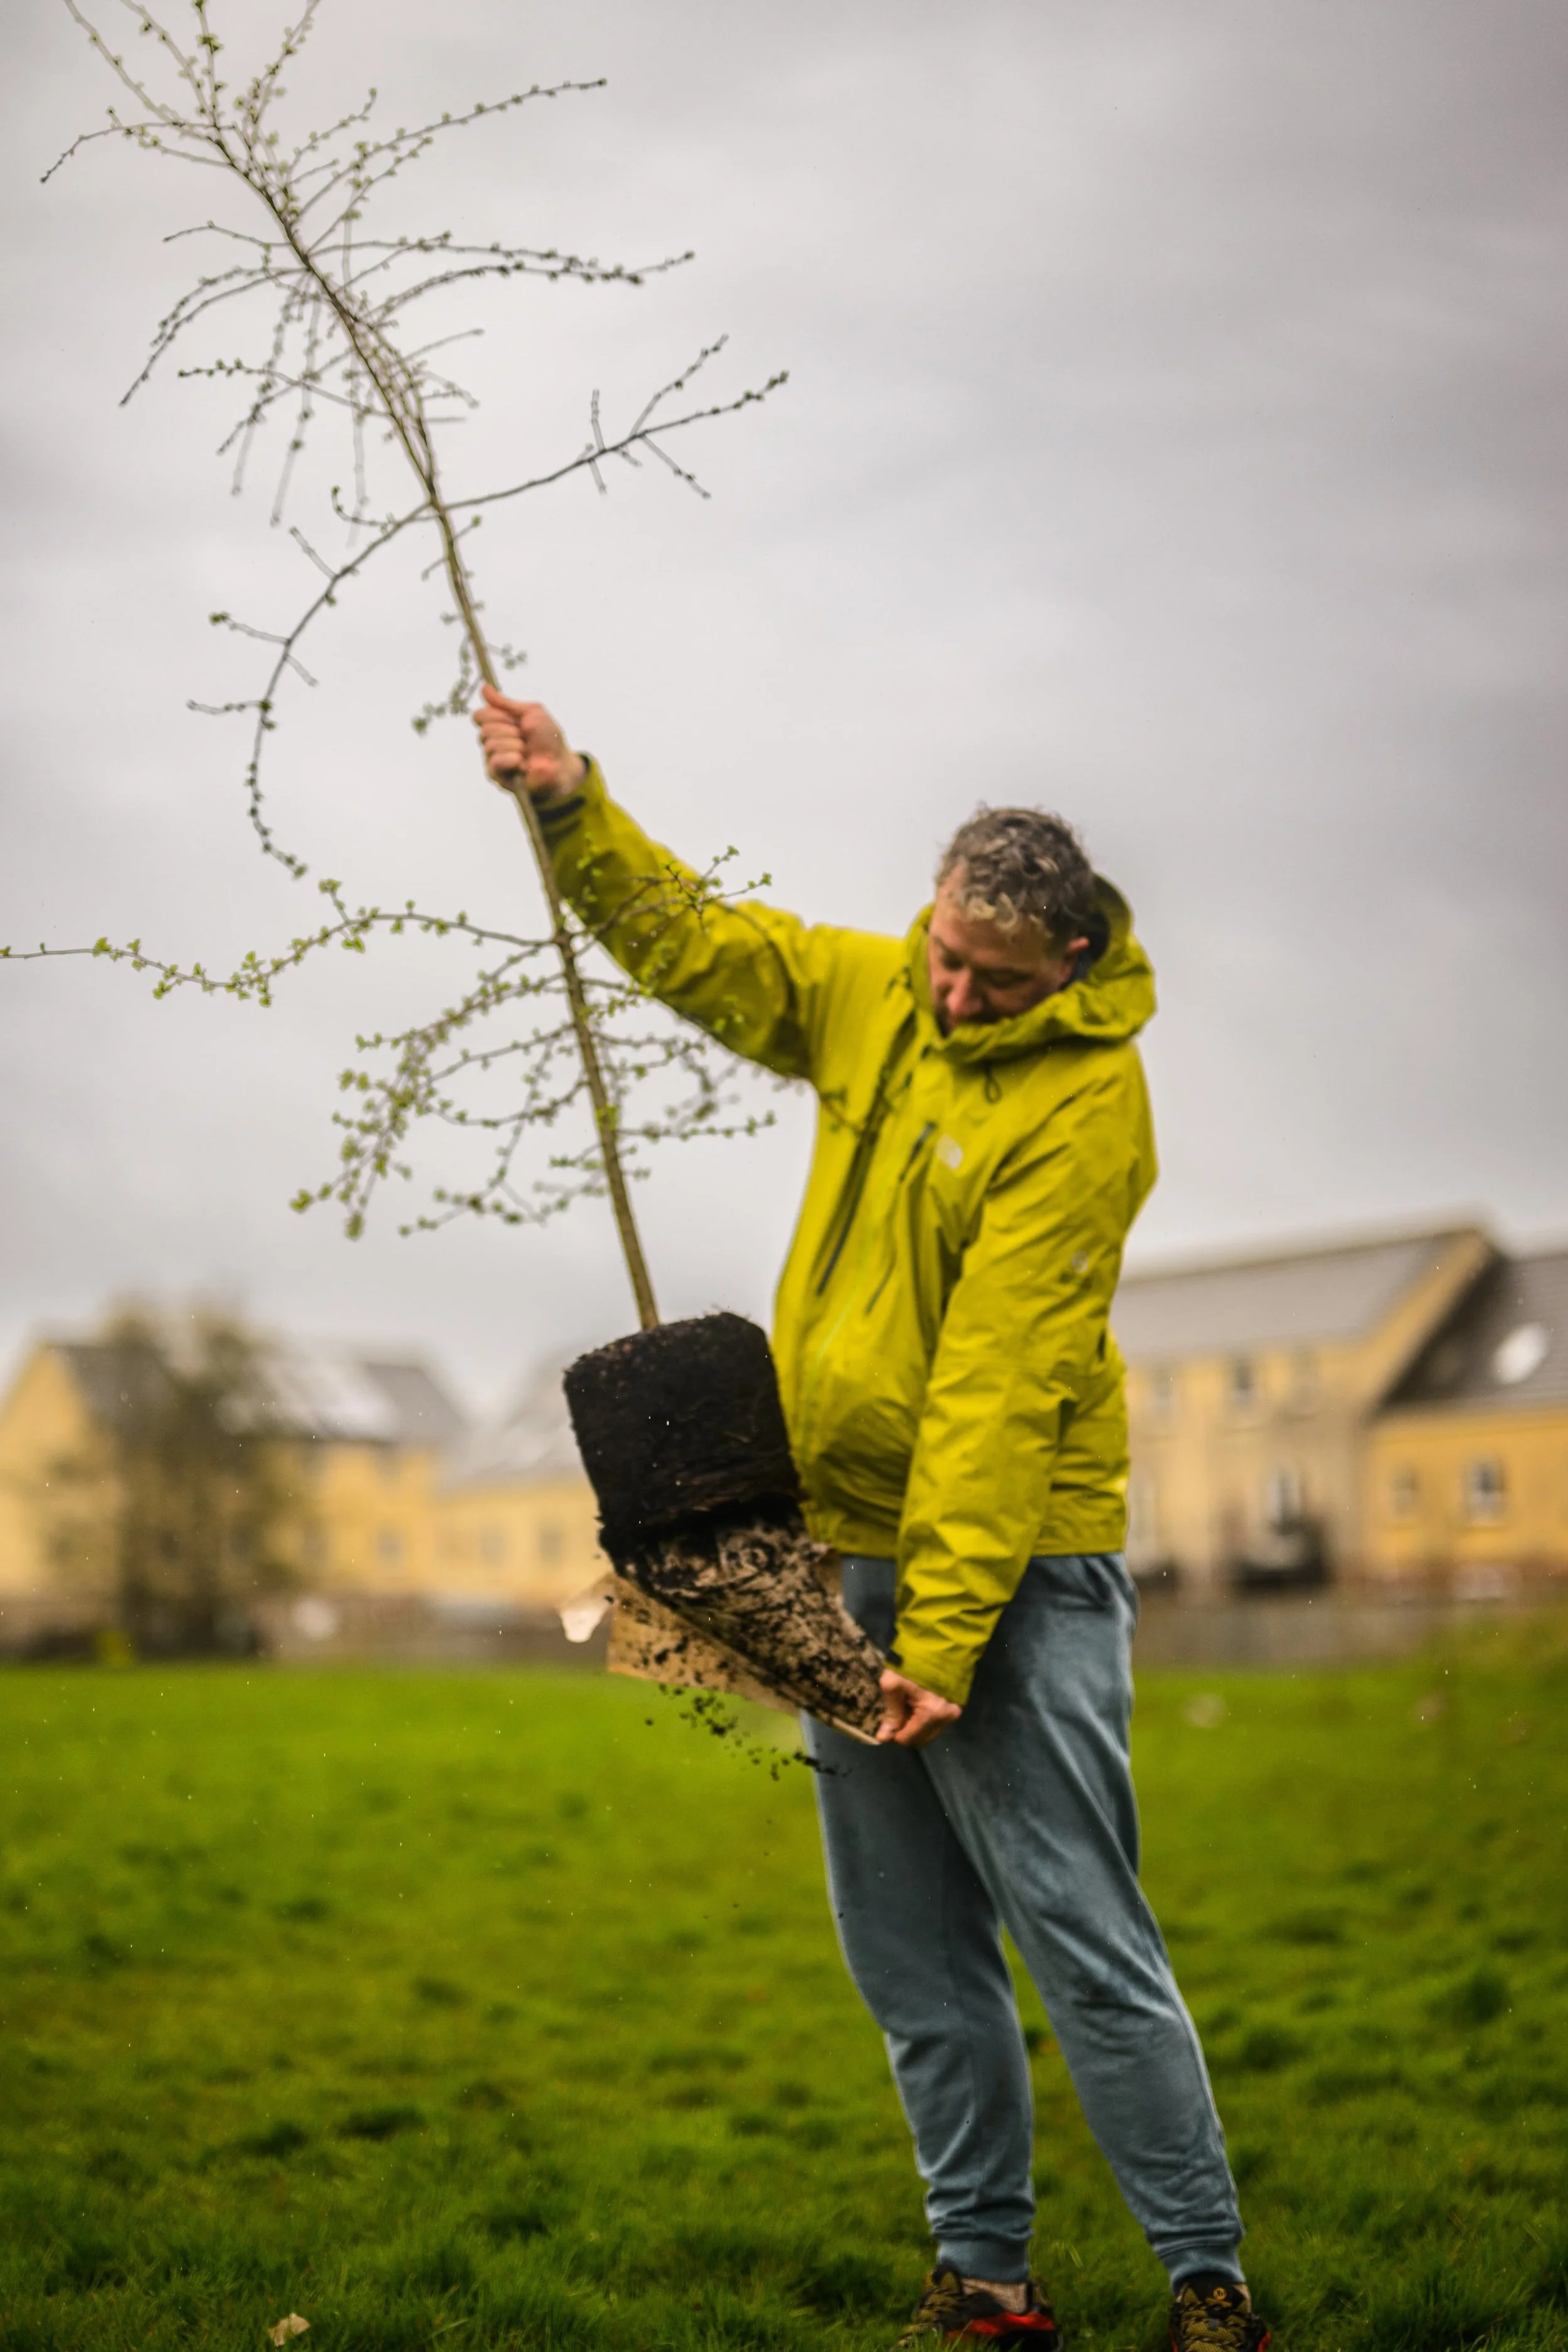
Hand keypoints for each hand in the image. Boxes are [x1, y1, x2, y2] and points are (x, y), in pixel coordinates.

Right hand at [473, 683, 585, 799]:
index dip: (498, 715)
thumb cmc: (548, 739)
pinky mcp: (497, 776)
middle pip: (485, 729)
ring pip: (491, 745)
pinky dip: (512, 759)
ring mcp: (492, 759)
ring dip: (515, 745)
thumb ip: (506, 703)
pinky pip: (495, 762)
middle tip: (525, 737)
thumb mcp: (531, 712)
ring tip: (527, 751)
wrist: (561, 763)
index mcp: (497, 724)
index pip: (480, 715)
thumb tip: (483, 687)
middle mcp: (491, 741)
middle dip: (510, 730)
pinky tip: (522, 762)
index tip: (516, 720)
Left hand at [876, 1668, 962, 1748]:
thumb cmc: (912, 1660)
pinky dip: (927, 1717)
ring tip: (909, 1703)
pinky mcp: (958, 1704)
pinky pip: (939, 1722)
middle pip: (922, 1740)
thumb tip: (884, 1738)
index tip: (888, 1719)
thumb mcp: (893, 1684)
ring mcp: (956, 1711)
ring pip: (931, 1732)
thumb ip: (891, 1713)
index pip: (909, 1739)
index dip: (895, 1733)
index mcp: (932, 1713)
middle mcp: (948, 1717)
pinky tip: (920, 1700)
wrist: (939, 1639)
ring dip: (917, 1724)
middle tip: (898, 1711)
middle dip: (907, 1730)